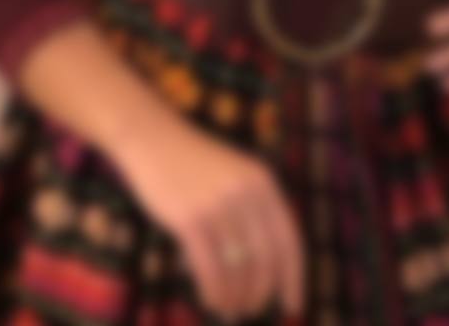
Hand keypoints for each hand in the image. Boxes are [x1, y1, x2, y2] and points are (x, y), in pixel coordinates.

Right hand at [117, 114, 305, 321]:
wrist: (154, 140)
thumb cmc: (195, 165)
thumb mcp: (236, 176)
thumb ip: (255, 210)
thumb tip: (271, 267)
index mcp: (263, 182)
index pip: (289, 240)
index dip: (293, 277)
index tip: (294, 305)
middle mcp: (246, 193)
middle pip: (265, 260)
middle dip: (261, 292)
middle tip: (252, 309)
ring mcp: (218, 205)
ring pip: (238, 269)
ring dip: (236, 296)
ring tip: (230, 307)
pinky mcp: (190, 219)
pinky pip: (210, 270)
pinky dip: (214, 292)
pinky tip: (212, 300)